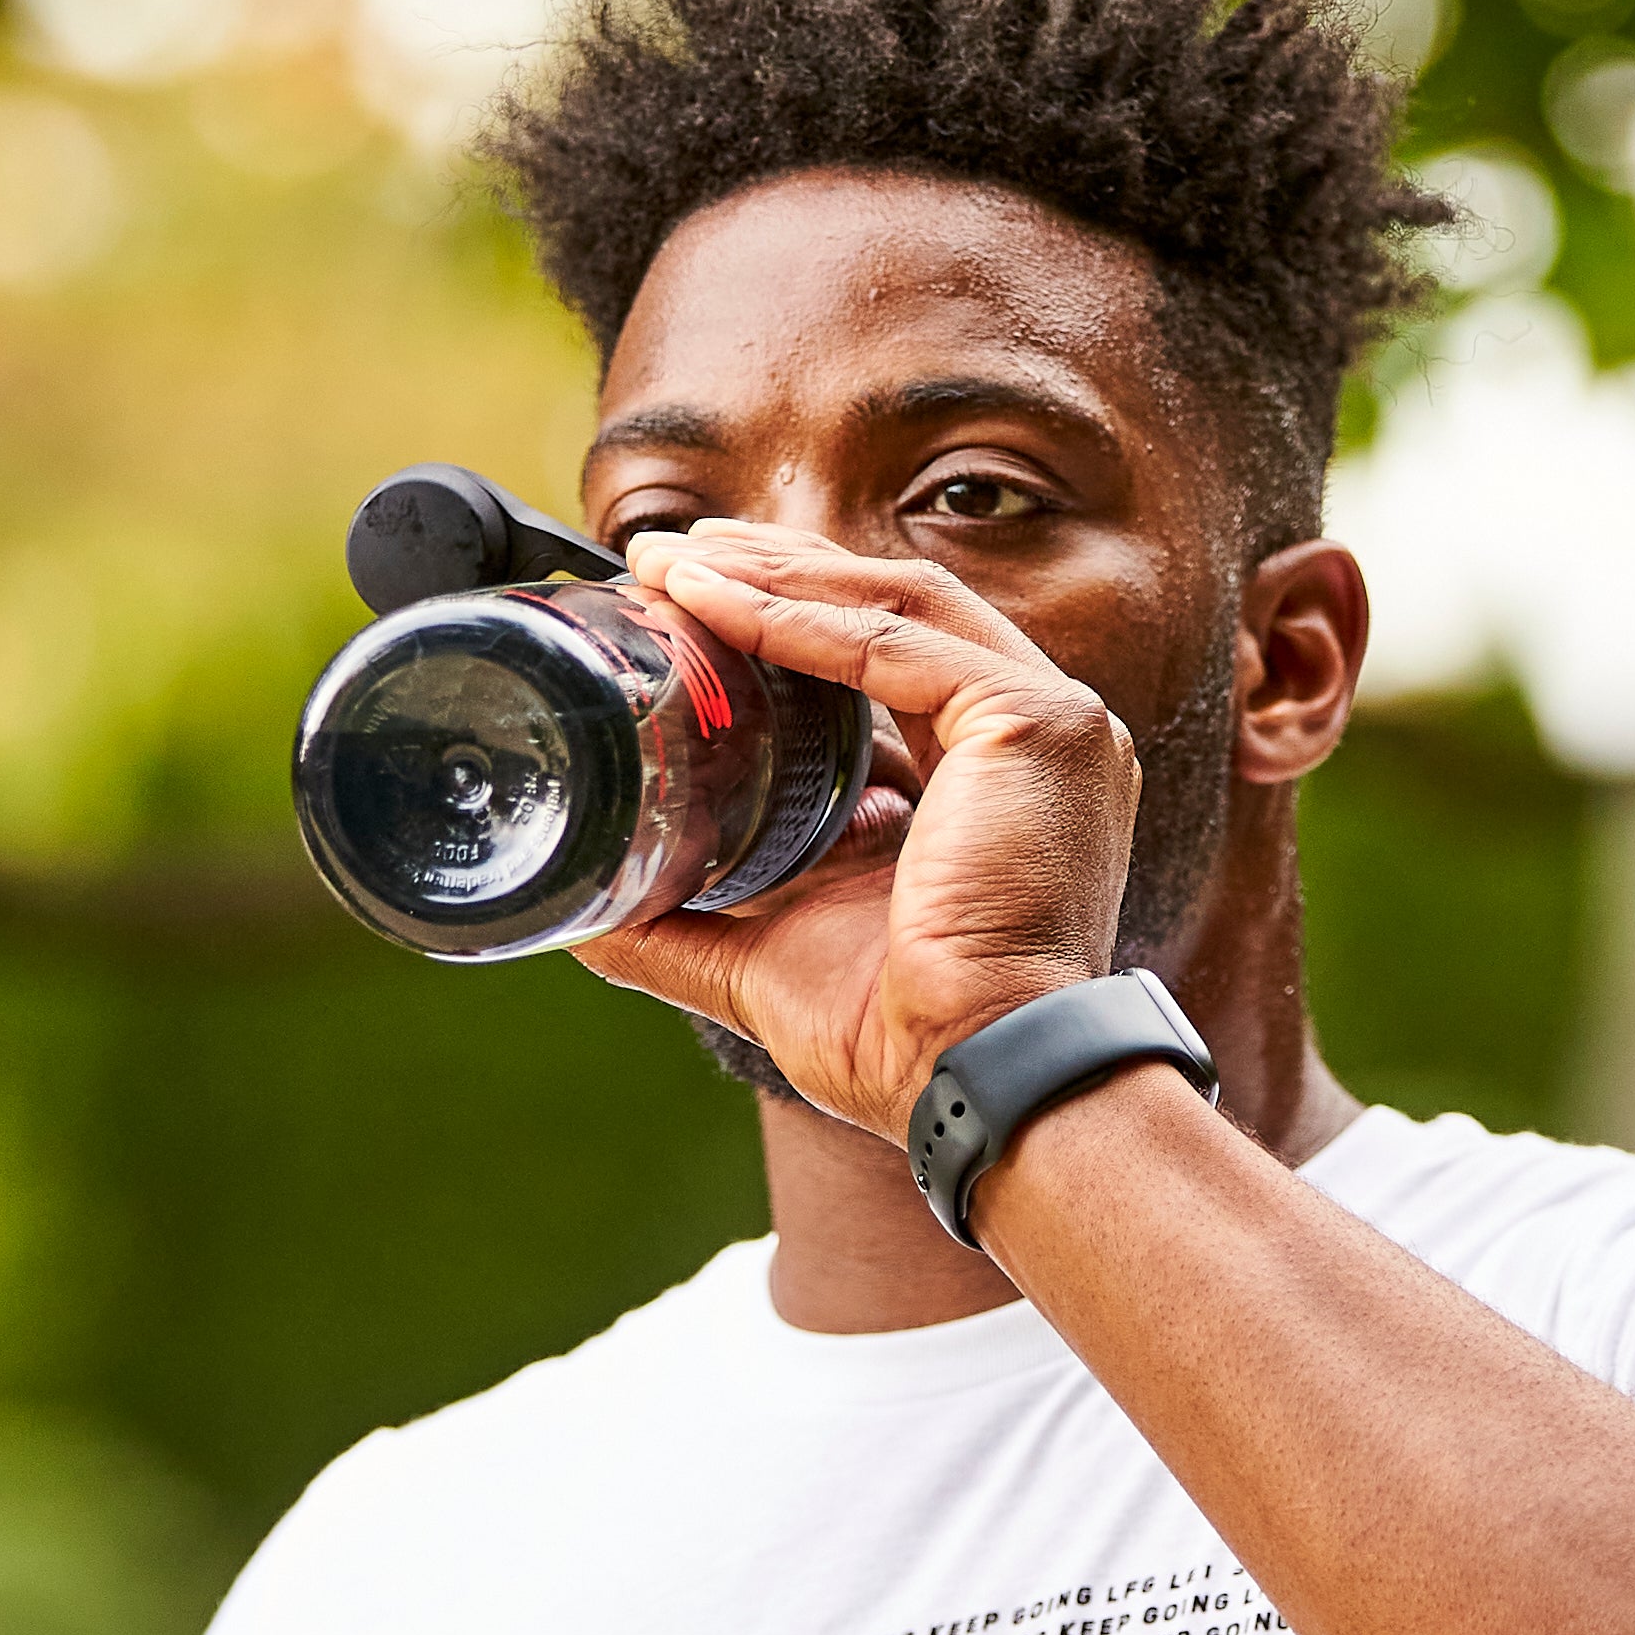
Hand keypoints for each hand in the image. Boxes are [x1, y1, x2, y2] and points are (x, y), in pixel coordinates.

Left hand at [571, 522, 1136, 1130]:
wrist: (969, 1078)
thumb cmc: (901, 1037)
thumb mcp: (768, 955)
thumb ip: (686, 921)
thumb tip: (583, 909)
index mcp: (990, 778)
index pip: (884, 658)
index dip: (783, 615)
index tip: (685, 595)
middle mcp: (1033, 737)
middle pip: (891, 612)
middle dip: (772, 570)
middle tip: (665, 555)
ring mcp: (1051, 722)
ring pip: (896, 605)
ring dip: (776, 574)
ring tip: (674, 561)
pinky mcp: (1038, 723)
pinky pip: (899, 644)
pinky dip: (800, 619)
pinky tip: (717, 601)